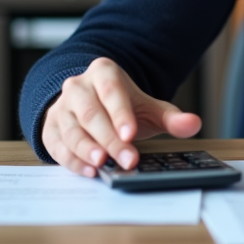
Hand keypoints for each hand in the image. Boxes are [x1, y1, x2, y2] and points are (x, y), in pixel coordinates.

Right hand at [41, 56, 200, 177]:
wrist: (90, 103)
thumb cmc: (122, 106)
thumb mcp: (147, 107)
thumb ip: (171, 117)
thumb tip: (193, 124)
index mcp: (103, 72)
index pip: (111, 92)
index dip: (120, 114)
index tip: (131, 134)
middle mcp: (78, 86)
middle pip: (91, 114)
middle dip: (109, 139)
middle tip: (126, 159)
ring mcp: (61, 107)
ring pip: (72, 129)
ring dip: (86, 149)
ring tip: (103, 165)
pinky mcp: (50, 128)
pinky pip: (58, 145)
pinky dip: (72, 160)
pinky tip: (89, 170)